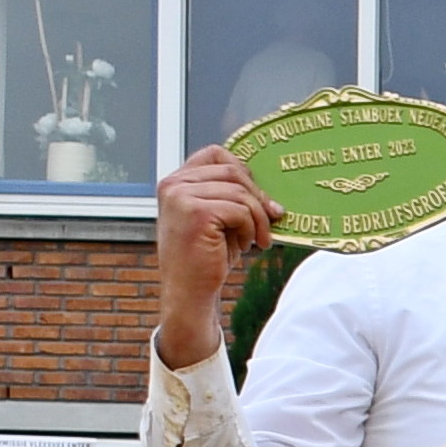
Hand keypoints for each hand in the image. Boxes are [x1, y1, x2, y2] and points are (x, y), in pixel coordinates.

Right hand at [154, 144, 283, 368]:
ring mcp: (181, 196)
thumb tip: (272, 194)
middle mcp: (173, 184)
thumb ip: (231, 198)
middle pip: (233, 170)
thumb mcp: (218, 221)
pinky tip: (244, 247)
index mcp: (175, 181)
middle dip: (258, 197)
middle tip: (269, 223)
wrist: (189, 293)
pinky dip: (250, 229)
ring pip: (240, 191)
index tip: (256, 197)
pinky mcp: (196, 212)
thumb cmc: (205, 259)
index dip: (242, 170)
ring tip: (256, 240)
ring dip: (257, 218)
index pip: (215, 153)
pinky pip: (241, 210)